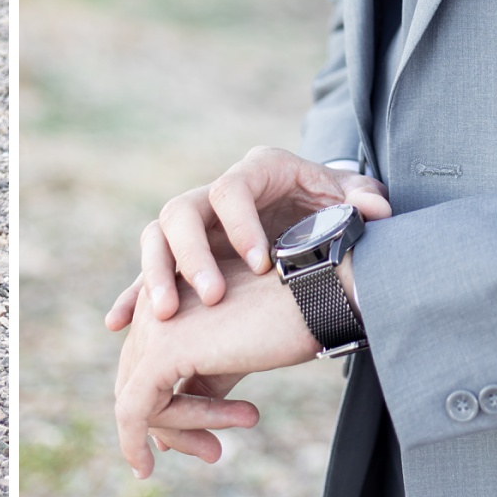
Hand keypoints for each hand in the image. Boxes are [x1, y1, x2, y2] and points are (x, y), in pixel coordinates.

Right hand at [106, 145, 388, 329]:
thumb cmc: (331, 206)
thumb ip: (362, 201)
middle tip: (210, 298)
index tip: (261, 264)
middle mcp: (214, 193)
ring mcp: (195, 225)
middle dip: (189, 256)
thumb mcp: (348, 201)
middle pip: (180, 212)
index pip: (232, 188)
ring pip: (156, 240)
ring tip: (163, 316)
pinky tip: (119, 324)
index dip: (240, 224)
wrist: (313, 213)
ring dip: (155, 276)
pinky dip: (133, 296)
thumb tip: (376, 209)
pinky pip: (148, 274)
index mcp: (255, 171)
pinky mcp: (183, 256)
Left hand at [114, 254, 322, 478]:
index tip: (204, 439)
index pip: (146, 363)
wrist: (313, 299)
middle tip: (214, 453)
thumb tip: (165, 438)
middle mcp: (152, 306)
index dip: (169, 407)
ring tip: (218, 450)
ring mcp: (153, 326)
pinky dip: (135, 442)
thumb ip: (200, 388)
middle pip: (138, 382)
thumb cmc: (282, 323)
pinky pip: (134, 410)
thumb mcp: (230, 358)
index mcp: (168, 298)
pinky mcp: (161, 351)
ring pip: (138, 400)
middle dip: (174, 424)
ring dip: (179, 432)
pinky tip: (146, 468)